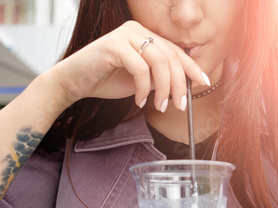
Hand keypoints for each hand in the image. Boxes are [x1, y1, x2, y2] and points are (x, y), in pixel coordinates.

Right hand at [49, 20, 208, 110]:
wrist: (73, 83)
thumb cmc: (105, 80)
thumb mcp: (141, 81)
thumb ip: (160, 79)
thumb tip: (184, 86)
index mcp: (144, 35)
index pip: (175, 51)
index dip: (192, 67)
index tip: (204, 83)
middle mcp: (136, 30)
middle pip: (171, 56)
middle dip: (179, 84)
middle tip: (179, 105)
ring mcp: (125, 35)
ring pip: (159, 61)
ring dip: (164, 88)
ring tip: (159, 107)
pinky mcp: (113, 45)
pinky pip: (140, 68)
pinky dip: (143, 88)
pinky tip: (139, 101)